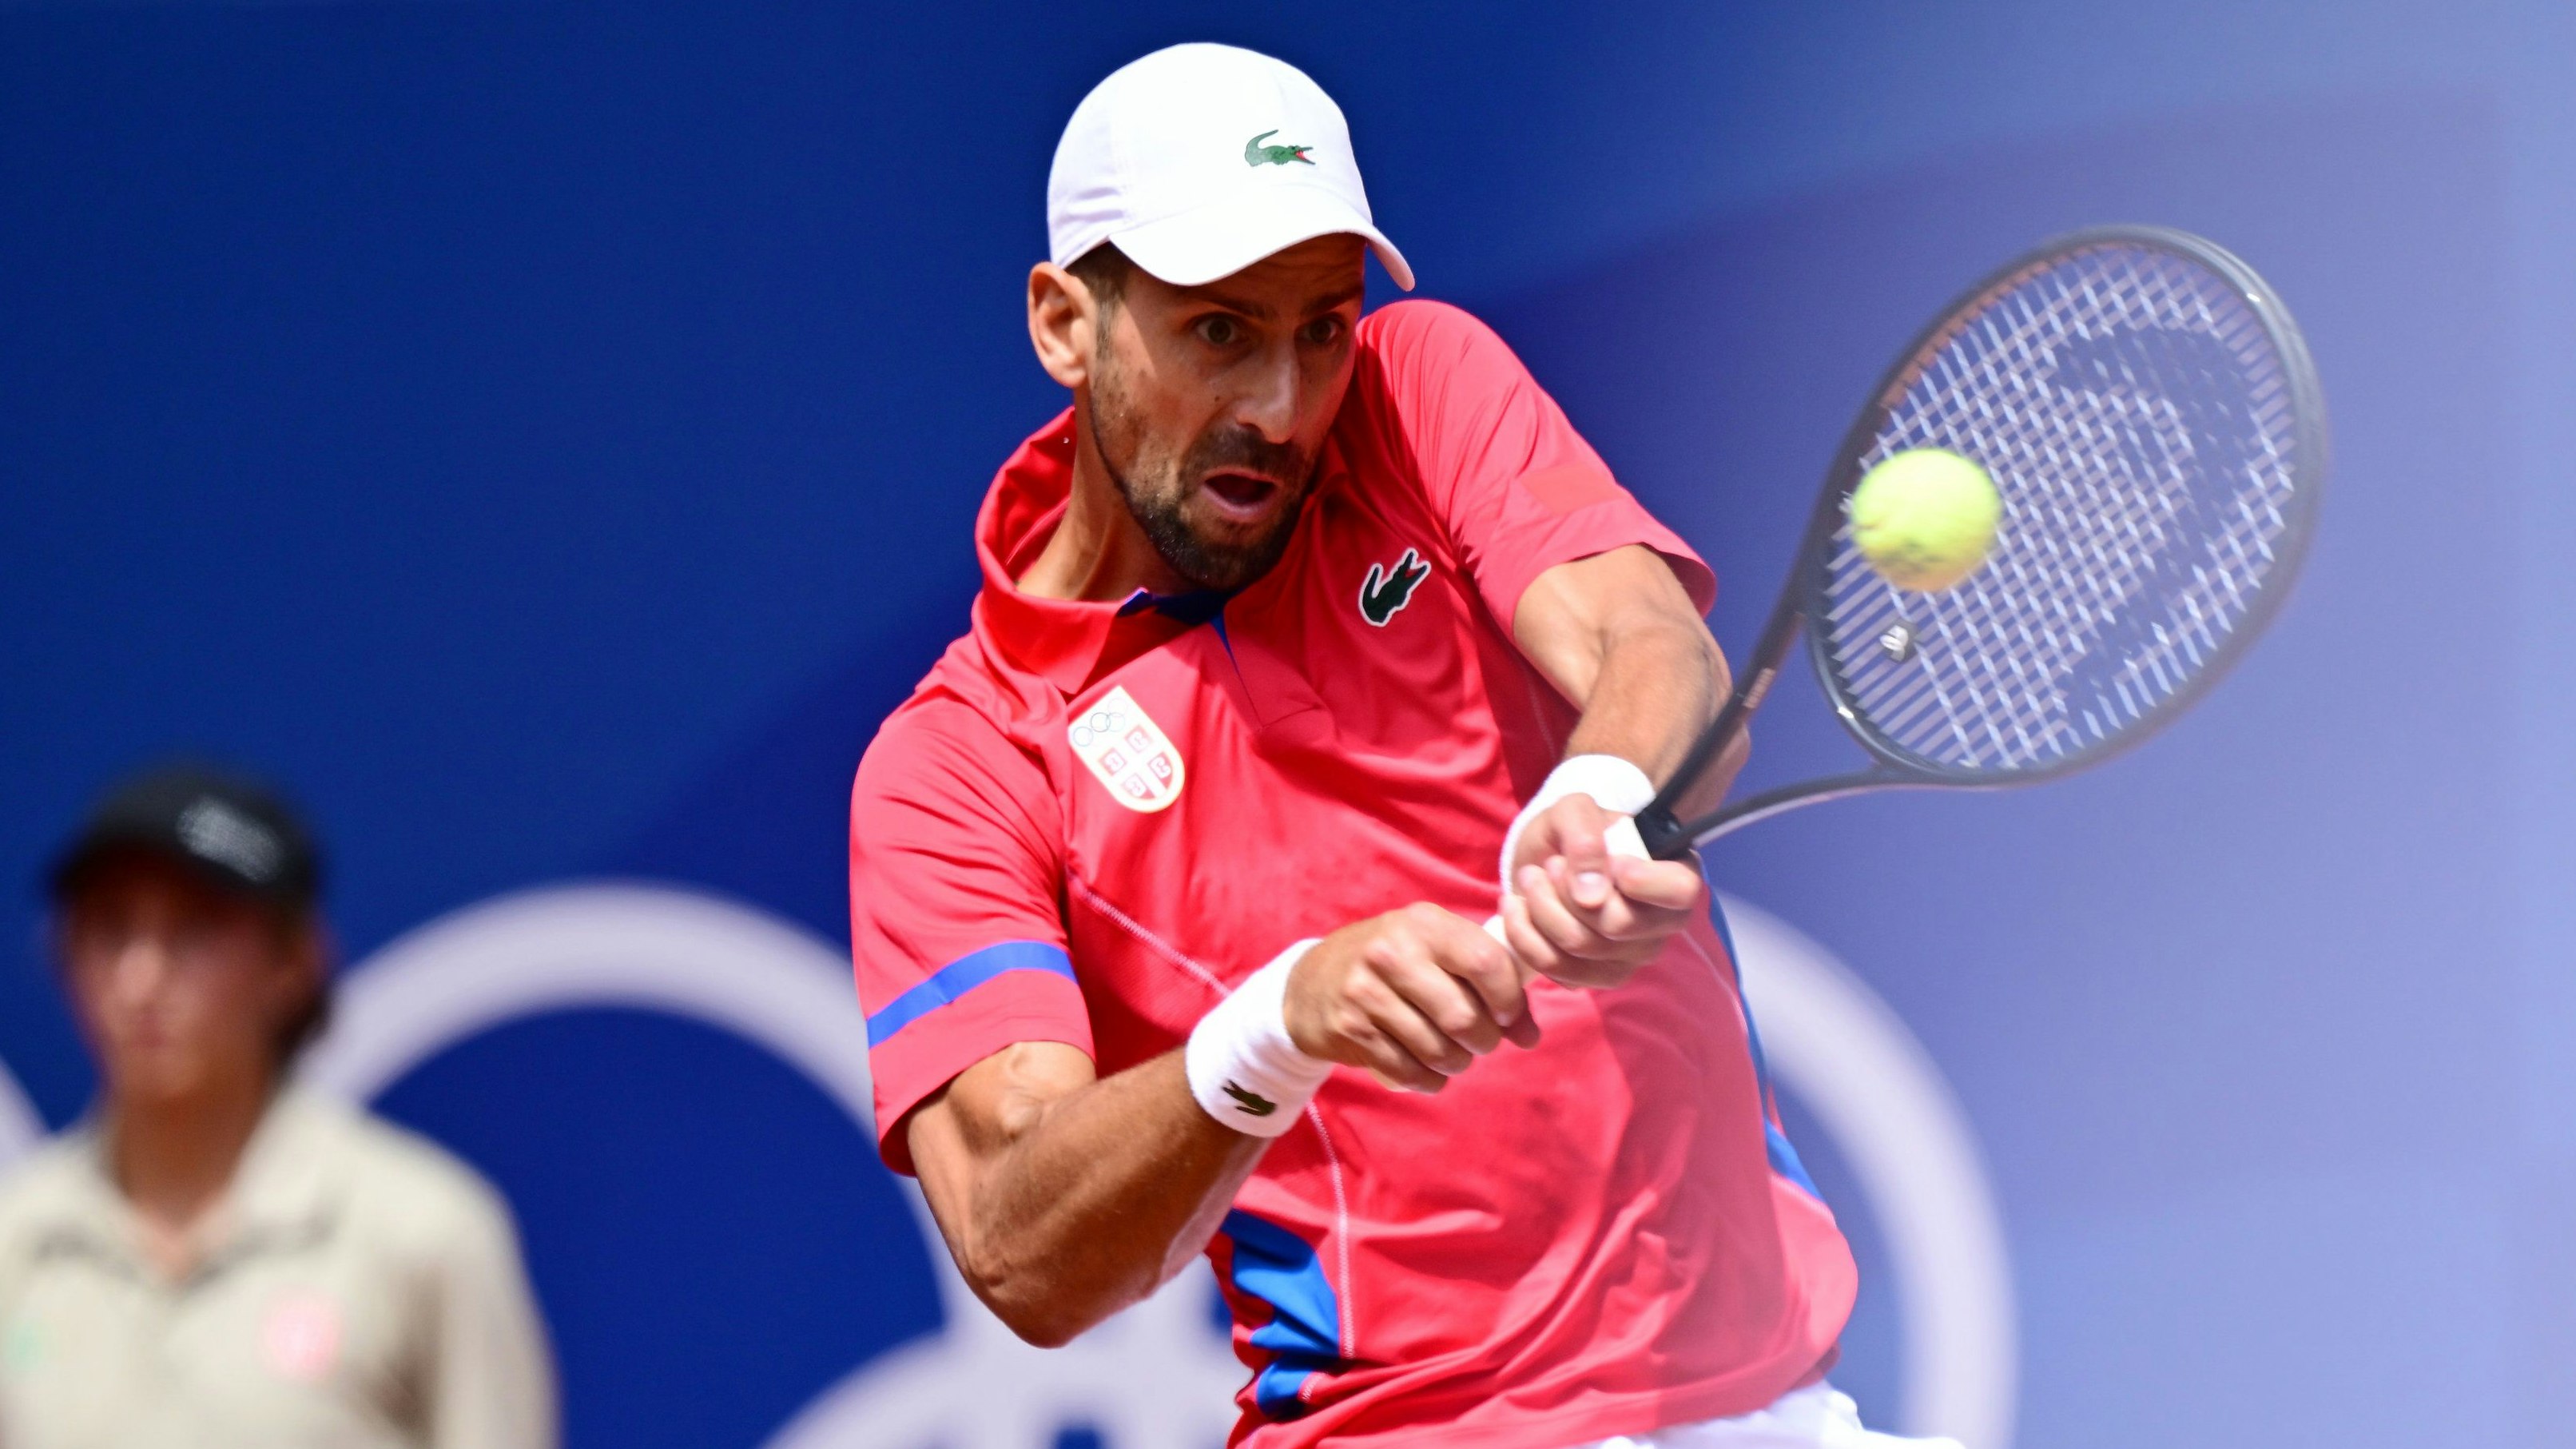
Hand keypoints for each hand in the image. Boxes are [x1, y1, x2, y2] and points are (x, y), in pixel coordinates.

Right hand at [1284, 904, 1541, 1092]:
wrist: (1311, 983)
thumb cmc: (1392, 964)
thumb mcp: (1433, 949)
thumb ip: (1485, 979)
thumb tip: (1529, 1034)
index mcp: (1425, 924)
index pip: (1486, 963)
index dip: (1510, 1001)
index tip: (1510, 1020)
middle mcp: (1393, 952)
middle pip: (1464, 1016)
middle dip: (1484, 1041)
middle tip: (1479, 1042)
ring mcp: (1367, 992)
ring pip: (1438, 1049)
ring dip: (1456, 1064)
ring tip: (1452, 1056)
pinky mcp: (1351, 1029)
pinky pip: (1408, 1071)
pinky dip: (1428, 1080)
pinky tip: (1426, 1069)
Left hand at [1500, 793, 1705, 989]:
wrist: (1544, 864)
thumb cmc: (1573, 833)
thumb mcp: (1575, 812)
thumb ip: (1586, 837)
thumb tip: (1592, 895)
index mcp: (1675, 876)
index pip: (1682, 891)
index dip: (1644, 881)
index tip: (1612, 861)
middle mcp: (1661, 925)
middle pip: (1618, 924)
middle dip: (1568, 890)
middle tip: (1550, 864)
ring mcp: (1630, 958)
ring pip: (1581, 945)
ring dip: (1541, 907)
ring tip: (1530, 878)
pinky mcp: (1594, 978)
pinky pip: (1555, 968)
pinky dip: (1524, 934)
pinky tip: (1517, 908)